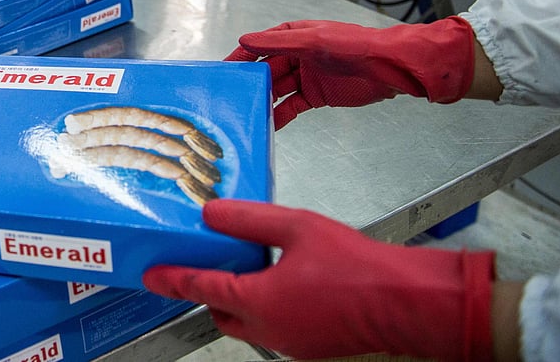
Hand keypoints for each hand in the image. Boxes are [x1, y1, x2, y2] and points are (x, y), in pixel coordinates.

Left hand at [143, 199, 493, 360]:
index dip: (173, 279)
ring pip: (247, 323)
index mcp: (260, 302)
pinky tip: (281, 280)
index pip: (202, 288)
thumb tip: (211, 214)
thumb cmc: (360, 268)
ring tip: (245, 266)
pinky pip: (274, 327)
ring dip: (238, 300)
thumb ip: (247, 220)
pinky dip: (265, 307)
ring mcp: (291, 343)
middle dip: (207, 291)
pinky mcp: (311, 345)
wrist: (407, 303)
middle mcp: (270, 329)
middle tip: (202, 264)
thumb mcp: (295, 227)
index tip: (152, 275)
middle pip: (220, 311)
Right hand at [224, 16, 474, 129]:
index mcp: (295, 35)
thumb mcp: (313, 40)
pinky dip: (280, 115)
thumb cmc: (355, 46)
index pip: (261, 45)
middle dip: (250, 81)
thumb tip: (246, 40)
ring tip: (246, 110)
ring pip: (277, 89)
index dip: (242, 56)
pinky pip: (292, 106)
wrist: (389, 68)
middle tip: (231, 94)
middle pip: (266, 69)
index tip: (224, 67)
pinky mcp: (316, 96)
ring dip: (263, 99)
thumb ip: (278, 42)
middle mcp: (298, 55)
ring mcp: (306, 76)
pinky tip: (268, 123)